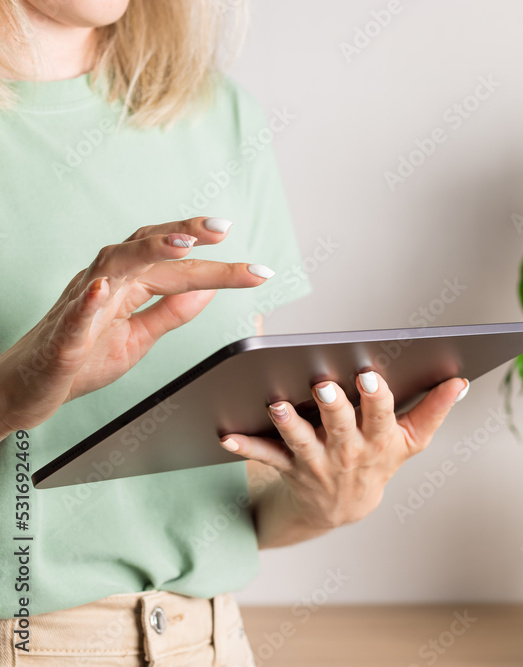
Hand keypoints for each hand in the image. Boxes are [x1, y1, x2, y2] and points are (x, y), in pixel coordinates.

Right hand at [0, 216, 272, 437]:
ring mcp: (79, 307)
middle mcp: (104, 284)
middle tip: (222, 229)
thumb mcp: (139, 335)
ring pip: (112, 266)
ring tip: (182, 244)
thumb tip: (210, 289)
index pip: (177, 265)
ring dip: (146, 251)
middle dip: (185, 234)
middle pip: (146, 249)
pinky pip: (73, 317)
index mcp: (127, 284)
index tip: (258, 268)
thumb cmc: (80, 358)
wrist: (27, 390)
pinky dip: (87, 302)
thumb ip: (171, 311)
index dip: (216, 262)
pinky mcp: (60, 339)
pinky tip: (102, 289)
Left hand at [221, 371, 469, 548]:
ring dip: (289, 422)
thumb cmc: (378, 461)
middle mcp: (349, 451)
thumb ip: (434, 410)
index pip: (382, 415)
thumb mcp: (411, 441)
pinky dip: (246, 444)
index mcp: (380, 439)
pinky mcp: (289, 467)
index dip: (377, 397)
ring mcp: (318, 461)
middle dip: (334, 405)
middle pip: (342, 425)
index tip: (370, 376)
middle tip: (325, 384)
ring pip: (302, 439)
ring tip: (277, 404)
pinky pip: (266, 455)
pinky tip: (226, 434)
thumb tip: (460, 381)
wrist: (343, 507)